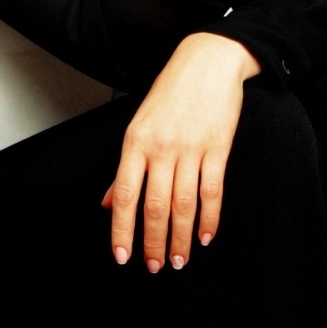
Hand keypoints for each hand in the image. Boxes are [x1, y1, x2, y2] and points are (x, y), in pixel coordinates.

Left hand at [102, 33, 259, 271]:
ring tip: (178, 260)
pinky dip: (210, 219)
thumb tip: (109, 203)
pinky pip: (212, 192)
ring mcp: (191, 148)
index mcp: (136, 140)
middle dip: (153, 241)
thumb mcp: (139, 124)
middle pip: (155, 205)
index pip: (125, 193)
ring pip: (183, 204)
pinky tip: (206, 236)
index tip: (122, 256)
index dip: (123, 229)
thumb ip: (126, 167)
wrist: (206, 61)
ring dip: (181, 237)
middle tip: (153, 266)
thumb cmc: (170, 93)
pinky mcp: (217, 148)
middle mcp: (161, 146)